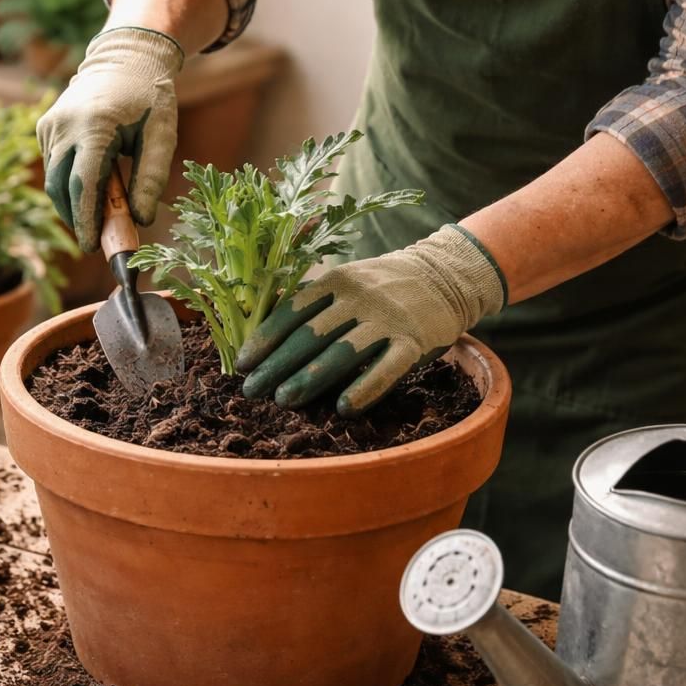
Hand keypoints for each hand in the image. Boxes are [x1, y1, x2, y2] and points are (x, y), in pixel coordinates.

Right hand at [37, 26, 182, 251]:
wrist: (126, 57)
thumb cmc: (150, 97)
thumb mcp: (163, 136)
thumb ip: (152, 179)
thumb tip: (141, 220)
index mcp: (94, 126)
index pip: (83, 184)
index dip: (86, 220)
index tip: (94, 246)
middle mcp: (63, 125)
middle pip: (61, 187)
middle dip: (77, 218)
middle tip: (98, 240)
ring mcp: (50, 125)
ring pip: (53, 180)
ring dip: (72, 203)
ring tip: (98, 214)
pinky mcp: (45, 127)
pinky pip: (52, 166)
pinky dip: (68, 184)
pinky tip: (90, 186)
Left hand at [236, 226, 506, 413]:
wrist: (444, 277)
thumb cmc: (380, 287)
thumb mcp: (344, 281)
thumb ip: (310, 301)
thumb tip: (261, 329)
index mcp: (336, 281)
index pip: (291, 311)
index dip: (264, 339)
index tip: (242, 364)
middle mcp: (359, 298)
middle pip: (310, 335)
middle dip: (277, 365)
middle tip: (252, 391)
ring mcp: (388, 319)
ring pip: (343, 352)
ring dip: (310, 378)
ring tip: (284, 401)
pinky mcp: (415, 341)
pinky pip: (387, 368)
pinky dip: (365, 388)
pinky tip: (344, 408)